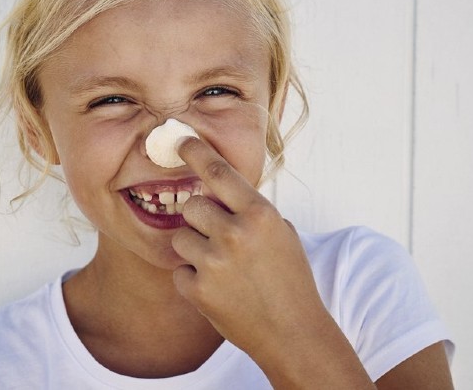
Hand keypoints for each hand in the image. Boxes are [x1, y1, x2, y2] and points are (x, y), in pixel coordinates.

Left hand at [171, 136, 373, 387]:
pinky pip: (180, 271)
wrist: (293, 333)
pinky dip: (194, 280)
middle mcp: (235, 233)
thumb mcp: (280, 234)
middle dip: (200, 219)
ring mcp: (214, 262)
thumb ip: (249, 210)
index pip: (218, 172)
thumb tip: (215, 187)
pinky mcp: (198, 290)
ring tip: (223, 267)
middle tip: (219, 237)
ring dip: (195, 249)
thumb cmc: (289, 279)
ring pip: (181, 238)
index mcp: (260, 214)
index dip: (195, 152)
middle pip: (192, 205)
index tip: (180, 139)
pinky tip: (220, 290)